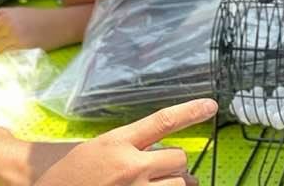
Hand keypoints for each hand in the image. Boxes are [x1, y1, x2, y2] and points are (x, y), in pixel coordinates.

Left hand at [0, 5, 90, 54]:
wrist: (62, 23)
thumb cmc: (44, 18)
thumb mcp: (23, 12)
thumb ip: (7, 19)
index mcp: (8, 13)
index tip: (6, 34)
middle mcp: (8, 24)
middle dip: (1, 42)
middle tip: (14, 41)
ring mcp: (14, 36)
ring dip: (5, 50)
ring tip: (19, 46)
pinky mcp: (21, 48)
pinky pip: (7, 55)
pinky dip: (11, 56)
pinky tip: (22, 51)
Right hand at [34, 99, 217, 185]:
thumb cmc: (71, 171)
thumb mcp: (102, 148)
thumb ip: (135, 146)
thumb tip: (169, 154)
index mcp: (118, 142)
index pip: (163, 121)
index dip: (190, 111)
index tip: (212, 106)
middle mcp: (128, 167)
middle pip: (179, 159)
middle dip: (175, 164)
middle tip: (162, 168)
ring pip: (178, 185)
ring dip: (174, 184)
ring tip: (160, 183)